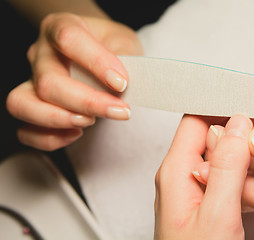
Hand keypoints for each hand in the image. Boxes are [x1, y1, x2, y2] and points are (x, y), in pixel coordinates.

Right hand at [6, 12, 142, 150]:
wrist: (99, 56)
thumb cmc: (110, 46)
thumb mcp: (124, 41)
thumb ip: (125, 55)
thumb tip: (121, 81)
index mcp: (61, 27)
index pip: (69, 39)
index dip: (96, 62)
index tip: (122, 83)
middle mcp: (41, 54)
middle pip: (48, 82)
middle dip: (86, 103)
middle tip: (119, 111)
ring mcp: (31, 81)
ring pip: (22, 104)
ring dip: (58, 120)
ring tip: (89, 121)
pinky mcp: (32, 106)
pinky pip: (25, 131)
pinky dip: (49, 138)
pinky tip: (76, 132)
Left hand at [154, 115, 252, 239]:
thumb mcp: (217, 214)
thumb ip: (227, 167)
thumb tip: (238, 126)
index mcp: (176, 170)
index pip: (195, 119)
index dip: (223, 111)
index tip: (251, 113)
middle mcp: (179, 175)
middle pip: (207, 135)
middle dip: (235, 134)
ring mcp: (189, 188)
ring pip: (216, 155)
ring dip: (239, 154)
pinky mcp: (201, 201)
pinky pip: (220, 173)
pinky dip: (238, 172)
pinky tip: (251, 182)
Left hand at [194, 65, 253, 211]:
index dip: (241, 182)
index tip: (219, 161)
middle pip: (251, 189)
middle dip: (227, 168)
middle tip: (210, 141)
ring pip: (242, 175)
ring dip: (223, 156)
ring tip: (211, 131)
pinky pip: (241, 158)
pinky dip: (227, 147)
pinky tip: (216, 129)